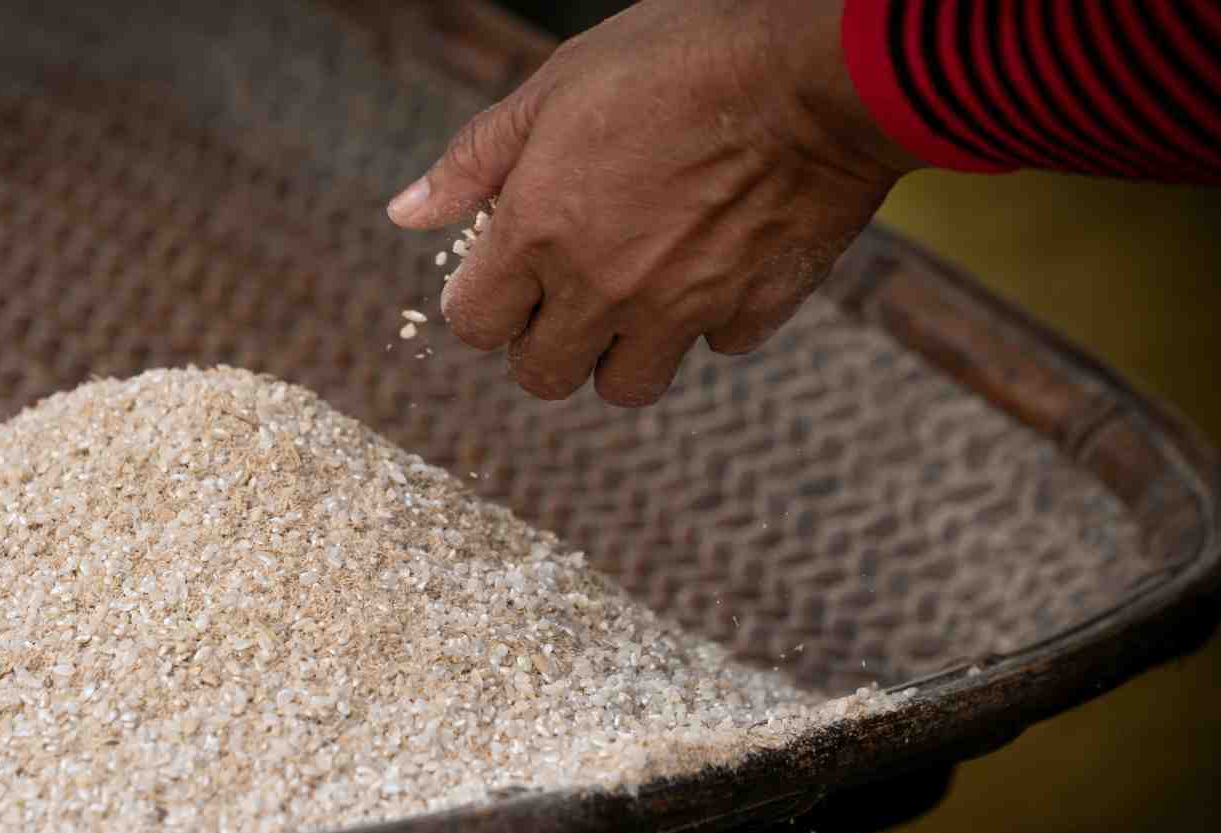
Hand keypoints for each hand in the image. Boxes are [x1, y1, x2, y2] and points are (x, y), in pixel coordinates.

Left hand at [387, 0, 918, 406]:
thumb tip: (405, 214)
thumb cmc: (678, 60)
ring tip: (637, 290)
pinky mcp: (751, 312)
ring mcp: (679, 310)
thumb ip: (474, 159)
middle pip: (542, 376)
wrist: (815, 74)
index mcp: (539, 233)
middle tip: (566, 291)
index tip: (505, 274)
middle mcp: (602, 288)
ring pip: (626, 385)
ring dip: (620, 349)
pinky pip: (714, 346)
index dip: (484, 302)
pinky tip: (714, 260)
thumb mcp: (555, 86)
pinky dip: (709, 319)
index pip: (474, 325)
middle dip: (544, 341)